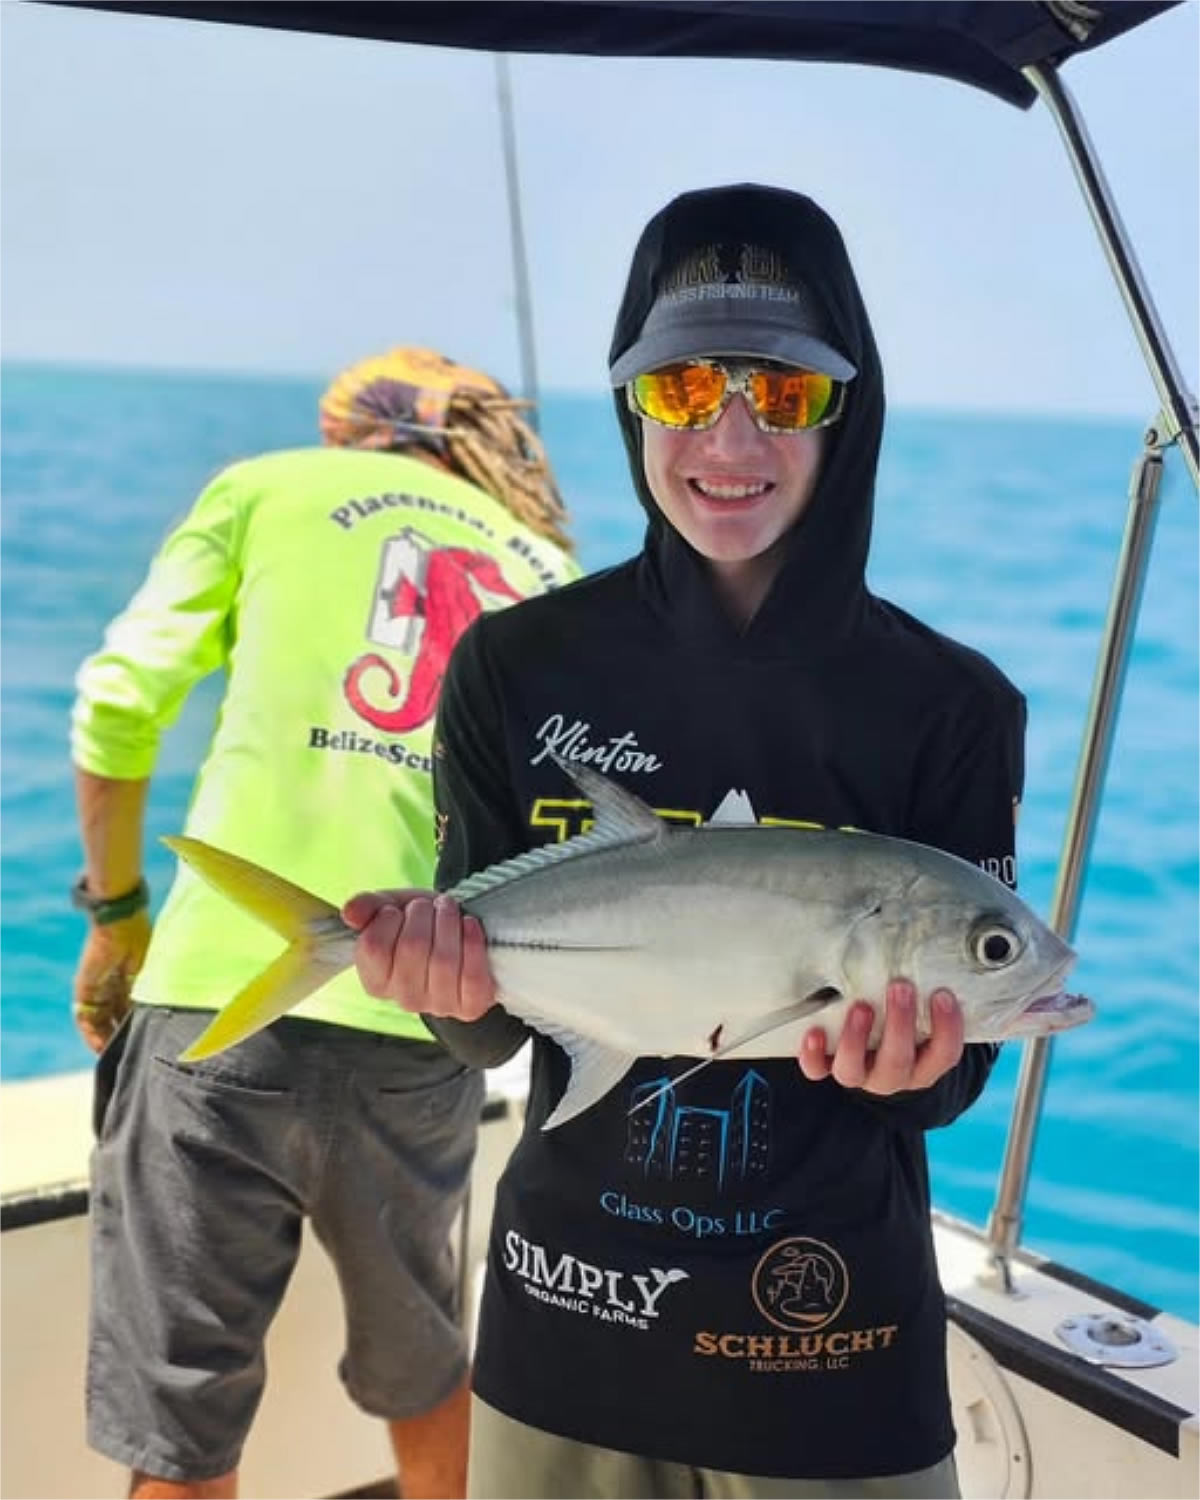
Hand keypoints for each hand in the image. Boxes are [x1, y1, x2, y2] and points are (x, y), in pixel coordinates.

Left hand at [72, 910, 151, 1052]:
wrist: (121, 925)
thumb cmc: (143, 943)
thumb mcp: (151, 976)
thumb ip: (152, 997)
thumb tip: (162, 1022)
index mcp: (132, 981)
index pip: (132, 1012)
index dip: (137, 1029)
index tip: (146, 1047)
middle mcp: (114, 988)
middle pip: (116, 1020)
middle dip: (122, 1039)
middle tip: (131, 1059)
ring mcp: (98, 990)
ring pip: (100, 1023)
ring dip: (107, 1041)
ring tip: (116, 1060)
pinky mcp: (84, 991)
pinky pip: (86, 1019)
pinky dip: (92, 1035)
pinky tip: (101, 1048)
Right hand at [343, 889, 496, 1021]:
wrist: (459, 935)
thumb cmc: (421, 924)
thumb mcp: (392, 908)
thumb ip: (367, 907)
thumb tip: (349, 912)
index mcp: (375, 981)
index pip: (373, 947)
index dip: (388, 918)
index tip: (397, 910)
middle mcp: (404, 1000)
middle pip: (411, 947)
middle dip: (422, 914)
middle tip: (428, 906)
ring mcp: (438, 1006)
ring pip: (443, 960)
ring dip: (447, 922)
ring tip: (447, 908)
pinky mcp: (469, 1006)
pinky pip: (471, 975)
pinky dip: (472, 943)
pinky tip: (469, 923)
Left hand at [798, 979, 963, 1094]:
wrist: (875, 1049)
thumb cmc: (903, 1021)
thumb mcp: (922, 1013)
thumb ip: (926, 993)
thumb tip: (937, 945)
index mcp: (925, 1065)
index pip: (944, 1055)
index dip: (947, 1029)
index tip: (943, 994)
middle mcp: (894, 1076)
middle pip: (898, 1062)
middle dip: (900, 1024)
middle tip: (900, 987)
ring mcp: (860, 1075)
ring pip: (854, 1072)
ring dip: (856, 1039)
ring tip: (860, 1007)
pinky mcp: (829, 1068)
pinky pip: (817, 1070)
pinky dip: (813, 1055)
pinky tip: (815, 1032)